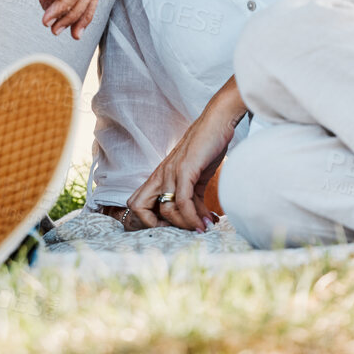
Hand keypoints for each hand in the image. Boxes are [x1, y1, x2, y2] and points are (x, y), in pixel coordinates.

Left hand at [126, 100, 242, 231]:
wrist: (217, 122)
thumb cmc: (207, 149)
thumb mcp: (196, 178)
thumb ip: (193, 199)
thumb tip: (201, 221)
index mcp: (159, 177)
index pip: (136, 203)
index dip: (149, 221)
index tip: (174, 228)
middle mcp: (160, 175)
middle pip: (136, 206)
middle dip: (156, 225)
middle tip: (182, 230)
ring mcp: (171, 172)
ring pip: (166, 209)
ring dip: (185, 224)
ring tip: (203, 228)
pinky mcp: (185, 169)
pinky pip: (183, 201)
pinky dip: (193, 217)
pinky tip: (205, 223)